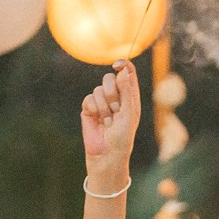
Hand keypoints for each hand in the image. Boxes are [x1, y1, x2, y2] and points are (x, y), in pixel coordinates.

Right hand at [80, 59, 141, 182]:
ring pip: (98, 89)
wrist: (107, 153)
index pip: (127, 72)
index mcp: (130, 95)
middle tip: (116, 110)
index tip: (117, 66)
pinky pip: (89, 98)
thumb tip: (122, 70)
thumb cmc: (123, 136)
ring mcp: (101, 102)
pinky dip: (94, 109)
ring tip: (108, 121)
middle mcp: (116, 96)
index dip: (123, 65)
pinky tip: (98, 121)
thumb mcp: (128, 113)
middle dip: (112, 93)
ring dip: (104, 107)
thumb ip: (126, 91)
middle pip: (109, 78)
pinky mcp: (89, 108)